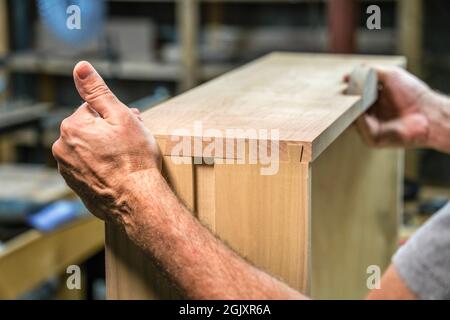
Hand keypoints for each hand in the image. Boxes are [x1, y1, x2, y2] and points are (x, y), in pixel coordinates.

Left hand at [52, 61, 161, 223]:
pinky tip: (120, 172)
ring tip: (127, 158)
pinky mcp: (77, 187)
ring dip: (106, 149)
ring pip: (89, 149)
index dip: (115, 115)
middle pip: (90, 130)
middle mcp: (63, 149)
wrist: (137, 200)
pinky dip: (103, 167)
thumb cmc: (134, 159)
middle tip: (133, 141)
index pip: (92, 109)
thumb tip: (81, 67)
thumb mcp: (121, 116)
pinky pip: (90, 168)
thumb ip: (97, 91)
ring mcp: (68, 170)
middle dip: (110, 131)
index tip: (132, 124)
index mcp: (71, 127)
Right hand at [347, 66, 436, 147]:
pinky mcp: (372, 139)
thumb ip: (369, 72)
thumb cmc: (413, 94)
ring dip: (351, 107)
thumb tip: (347, 76)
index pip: (354, 96)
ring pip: (352, 118)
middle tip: (343, 91)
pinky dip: (359, 118)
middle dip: (346, 99)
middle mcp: (371, 115)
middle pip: (350, 107)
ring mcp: (371, 127)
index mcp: (375, 101)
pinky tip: (362, 108)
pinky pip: (360, 127)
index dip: (350, 89)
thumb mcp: (390, 75)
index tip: (343, 81)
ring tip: (353, 97)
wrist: (429, 114)